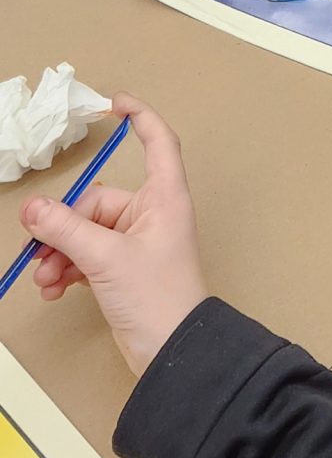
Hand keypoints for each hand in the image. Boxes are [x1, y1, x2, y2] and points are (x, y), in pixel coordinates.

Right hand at [20, 97, 207, 377]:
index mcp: (164, 198)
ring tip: (46, 278)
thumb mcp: (104, 258)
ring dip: (61, 253)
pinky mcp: (125, 271)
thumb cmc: (158, 299)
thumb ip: (65, 229)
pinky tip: (53, 289)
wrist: (173, 353)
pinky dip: (68, 269)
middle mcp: (153, 215)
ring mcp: (138, 244)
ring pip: (87, 233)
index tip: (113, 104)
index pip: (158, 142)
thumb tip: (32, 209)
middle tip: (40, 252)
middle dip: (63, 228)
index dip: (140, 118)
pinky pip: (87, 257)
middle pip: (97, 202)